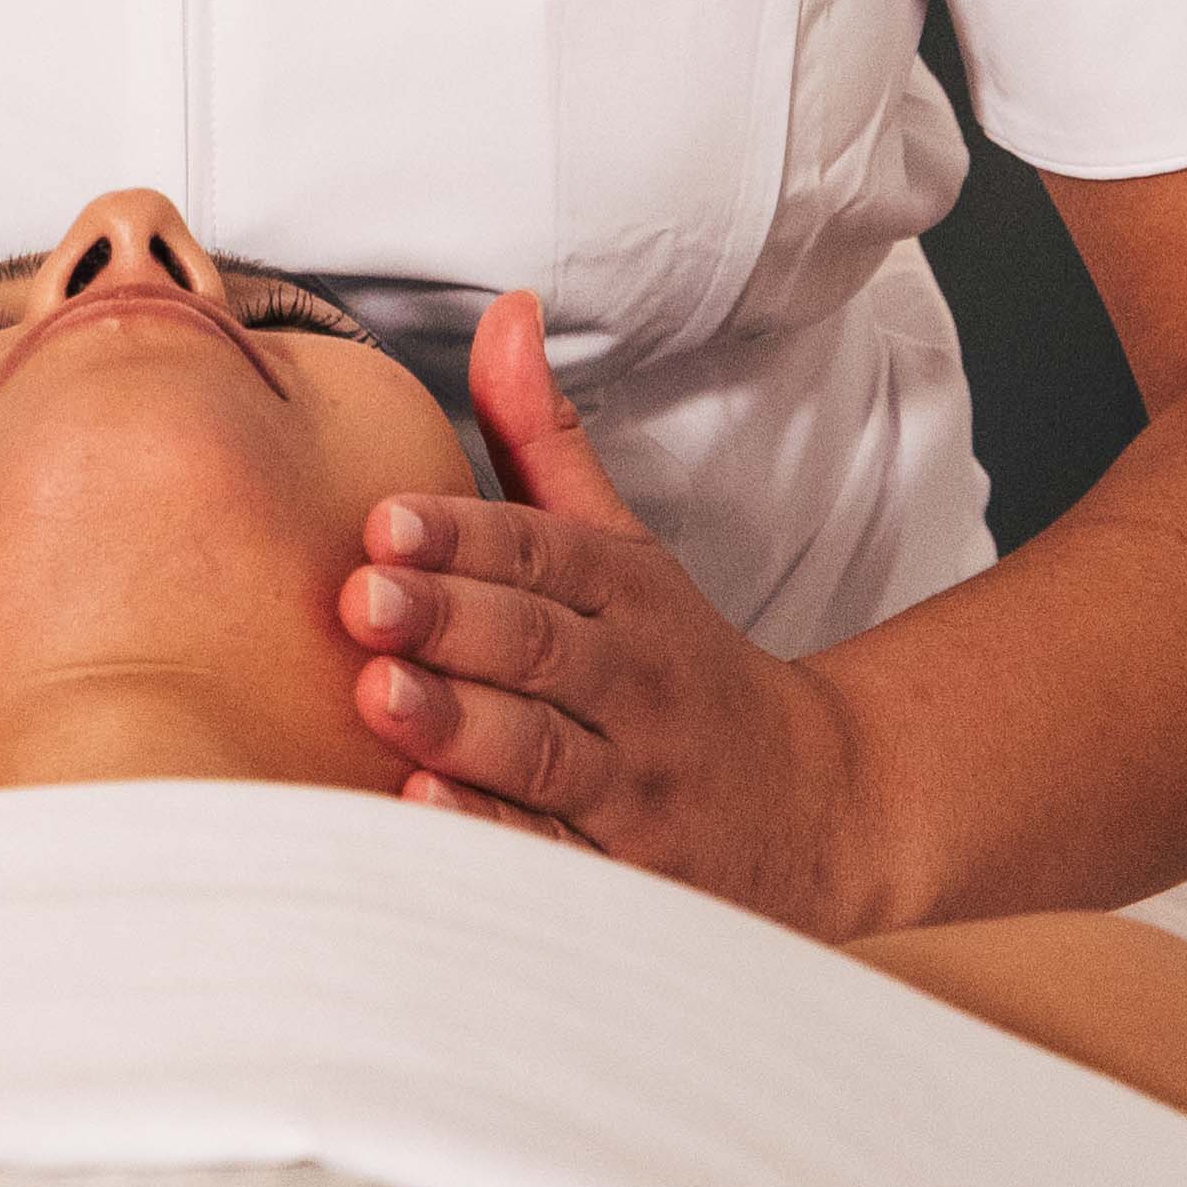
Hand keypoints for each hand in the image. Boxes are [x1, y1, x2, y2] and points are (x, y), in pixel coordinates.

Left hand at [341, 291, 877, 936]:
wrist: (821, 809)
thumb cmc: (678, 665)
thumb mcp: (626, 549)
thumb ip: (545, 440)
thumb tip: (505, 310)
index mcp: (626, 593)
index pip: (545, 553)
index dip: (466, 536)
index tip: (385, 522)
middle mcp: (633, 684)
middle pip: (540, 646)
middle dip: (452, 620)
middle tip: (365, 598)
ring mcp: (633, 786)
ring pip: (545, 753)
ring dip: (462, 725)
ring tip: (381, 694)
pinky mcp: (626, 876)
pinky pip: (555, 859)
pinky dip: (494, 841)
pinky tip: (425, 816)